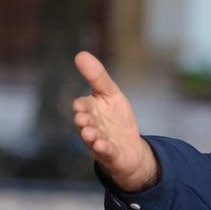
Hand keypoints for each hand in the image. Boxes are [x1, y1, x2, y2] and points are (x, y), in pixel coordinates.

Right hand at [72, 51, 157, 190]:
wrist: (130, 147)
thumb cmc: (116, 119)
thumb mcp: (111, 94)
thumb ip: (97, 77)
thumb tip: (80, 54)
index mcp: (90, 110)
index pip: (83, 106)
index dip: (82, 106)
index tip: (80, 105)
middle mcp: (91, 126)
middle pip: (84, 123)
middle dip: (83, 121)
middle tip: (82, 119)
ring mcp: (99, 142)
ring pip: (92, 139)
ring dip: (90, 136)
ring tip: (90, 134)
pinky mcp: (110, 154)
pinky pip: (105, 152)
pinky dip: (103, 149)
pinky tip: (103, 146)